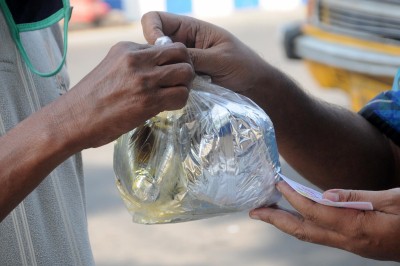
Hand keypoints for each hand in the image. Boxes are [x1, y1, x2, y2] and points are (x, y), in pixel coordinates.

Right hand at [53, 41, 193, 148]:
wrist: (73, 119)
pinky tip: (170, 106)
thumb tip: (157, 69)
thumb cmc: (91, 98)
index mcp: (127, 49)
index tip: (169, 74)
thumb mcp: (111, 68)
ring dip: (186, 85)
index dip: (172, 60)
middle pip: (181, 53)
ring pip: (186, 73)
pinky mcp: (149, 101)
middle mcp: (137, 59)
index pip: (165, 46)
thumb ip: (134, 64)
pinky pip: (181, 95)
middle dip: (186, 67)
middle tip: (180, 82)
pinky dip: (181, 101)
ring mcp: (144, 79)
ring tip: (176, 94)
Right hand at [141, 11, 271, 93]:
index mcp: (190, 29)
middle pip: (153, 45)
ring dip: (163, 75)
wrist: (254, 87)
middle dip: (156, 58)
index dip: (151, 31)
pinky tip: (177, 93)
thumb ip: (195, 57)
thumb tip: (168, 60)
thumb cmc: (243, 66)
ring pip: (159, 65)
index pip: (156, 20)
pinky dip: (170, 86)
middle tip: (168, 73)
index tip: (159, 50)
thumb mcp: (220, 58)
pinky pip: (169, 81)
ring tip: (176, 85)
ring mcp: (181, 63)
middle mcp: (182, 44)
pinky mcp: (183, 80)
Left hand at [249, 181, 399, 260]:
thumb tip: (326, 194)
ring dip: (286, 223)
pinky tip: (296, 214)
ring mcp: (350, 245)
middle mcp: (349, 241)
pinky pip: (320, 234)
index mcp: (359, 228)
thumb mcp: (395, 200)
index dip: (294, 198)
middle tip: (254, 211)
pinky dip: (303, 223)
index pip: (316, 212)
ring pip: (310, 235)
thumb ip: (359, 197)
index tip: (278, 183)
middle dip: (276, 220)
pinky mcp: (353, 243)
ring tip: (267, 211)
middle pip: (303, 231)